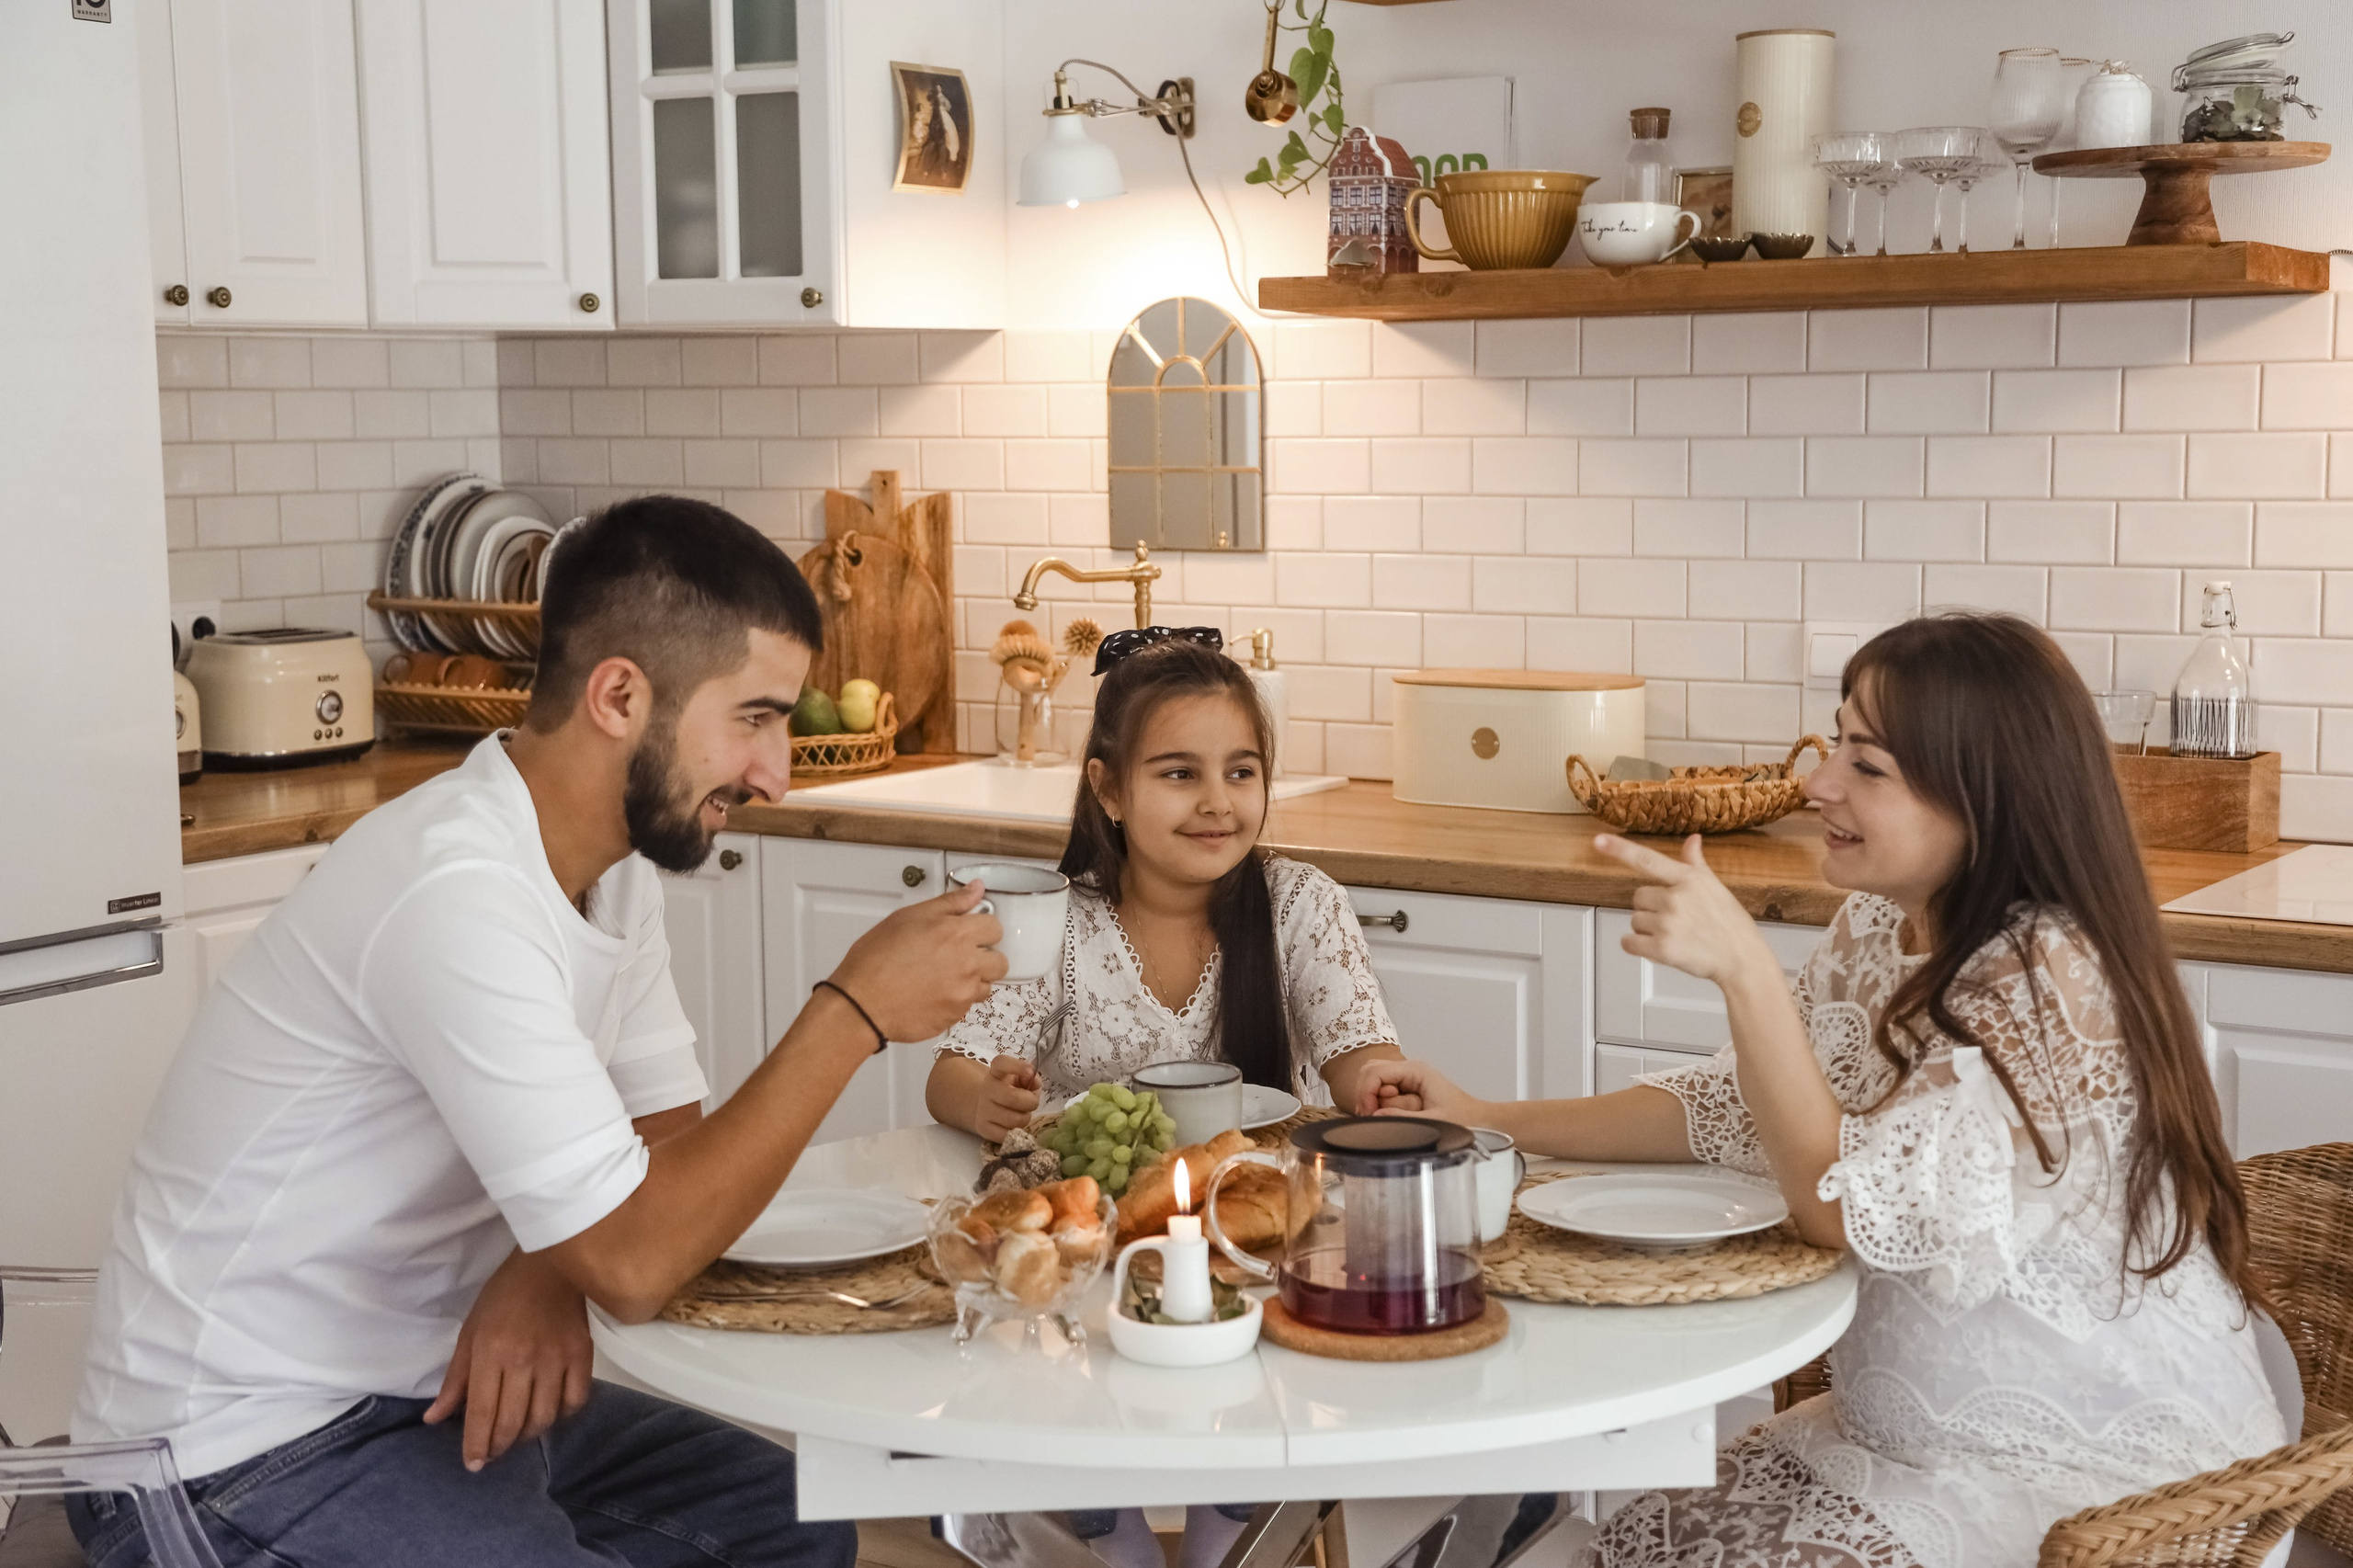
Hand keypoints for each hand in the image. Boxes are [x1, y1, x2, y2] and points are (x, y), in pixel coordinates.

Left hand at [423, 1248, 590, 1471]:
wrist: (550, 1262)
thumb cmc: (503, 1295)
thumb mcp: (470, 1332)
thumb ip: (455, 1379)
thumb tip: (434, 1419)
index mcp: (491, 1353)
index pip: (482, 1412)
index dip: (476, 1444)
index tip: (473, 1464)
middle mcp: (524, 1360)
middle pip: (512, 1421)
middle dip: (498, 1446)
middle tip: (492, 1453)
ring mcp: (557, 1359)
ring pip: (543, 1417)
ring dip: (527, 1435)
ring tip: (516, 1435)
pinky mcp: (583, 1355)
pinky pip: (575, 1401)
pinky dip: (561, 1416)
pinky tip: (549, 1413)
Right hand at [828, 878, 1007, 1042]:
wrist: (860, 1004)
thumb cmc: (875, 960)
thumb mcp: (909, 916)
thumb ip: (950, 902)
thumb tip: (976, 889)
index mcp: (957, 934)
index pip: (996, 927)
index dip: (982, 928)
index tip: (970, 931)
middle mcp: (967, 964)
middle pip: (1000, 961)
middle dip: (985, 957)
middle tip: (960, 956)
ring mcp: (963, 993)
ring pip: (986, 985)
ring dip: (972, 980)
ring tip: (943, 976)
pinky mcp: (955, 1016)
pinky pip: (967, 1006)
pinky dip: (955, 1000)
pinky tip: (932, 992)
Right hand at [972, 1054, 1041, 1141]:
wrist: (988, 1106)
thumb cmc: (1011, 1090)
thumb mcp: (1021, 1079)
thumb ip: (1031, 1078)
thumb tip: (1033, 1080)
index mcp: (996, 1072)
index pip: (1002, 1063)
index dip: (1017, 1066)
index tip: (1029, 1071)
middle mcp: (987, 1089)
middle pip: (1014, 1098)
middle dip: (1031, 1102)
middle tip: (1031, 1102)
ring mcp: (983, 1110)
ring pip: (1015, 1120)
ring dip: (1025, 1118)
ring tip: (1022, 1113)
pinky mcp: (983, 1128)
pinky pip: (1008, 1135)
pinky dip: (1016, 1132)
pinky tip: (1014, 1125)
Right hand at [1354, 1058, 1487, 1123]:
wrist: (1481, 1121)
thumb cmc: (1465, 1119)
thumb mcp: (1434, 1122)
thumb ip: (1403, 1118)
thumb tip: (1375, 1116)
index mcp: (1416, 1071)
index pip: (1375, 1072)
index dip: (1366, 1093)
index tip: (1368, 1115)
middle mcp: (1409, 1070)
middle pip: (1370, 1071)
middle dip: (1365, 1094)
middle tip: (1370, 1117)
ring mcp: (1407, 1078)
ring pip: (1373, 1079)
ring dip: (1371, 1099)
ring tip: (1380, 1118)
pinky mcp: (1406, 1089)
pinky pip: (1382, 1090)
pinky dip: (1378, 1102)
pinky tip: (1386, 1116)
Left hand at [1594, 834, 1775, 986]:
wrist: (1741, 959)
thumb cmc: (1730, 924)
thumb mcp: (1715, 887)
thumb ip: (1695, 864)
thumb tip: (1693, 840)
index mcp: (1688, 879)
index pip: (1648, 860)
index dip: (1620, 849)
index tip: (1599, 840)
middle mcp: (1675, 898)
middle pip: (1638, 897)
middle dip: (1651, 908)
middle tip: (1676, 919)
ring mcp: (1668, 924)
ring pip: (1635, 920)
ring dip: (1647, 929)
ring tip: (1675, 934)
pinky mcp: (1662, 948)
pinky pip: (1629, 942)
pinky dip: (1637, 946)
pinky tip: (1658, 947)